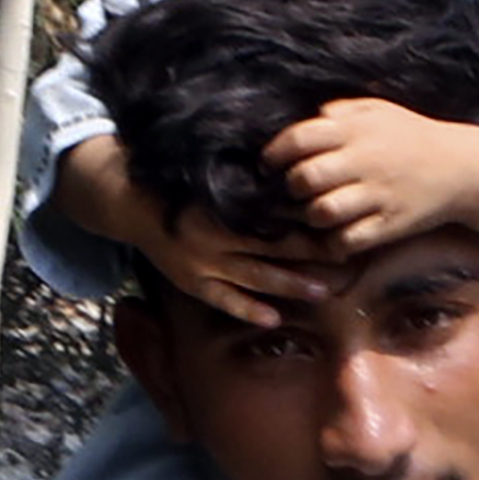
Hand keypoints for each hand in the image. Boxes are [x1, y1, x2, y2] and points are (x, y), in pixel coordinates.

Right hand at [54, 133, 326, 326]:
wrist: (133, 204)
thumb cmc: (183, 183)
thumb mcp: (215, 168)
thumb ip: (252, 173)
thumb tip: (296, 161)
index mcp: (225, 203)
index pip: (276, 213)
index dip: (307, 220)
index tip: (339, 221)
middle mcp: (216, 234)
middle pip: (272, 247)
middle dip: (309, 255)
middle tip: (345, 262)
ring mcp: (203, 262)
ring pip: (254, 277)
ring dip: (290, 285)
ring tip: (323, 292)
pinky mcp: (192, 282)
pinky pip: (223, 300)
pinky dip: (248, 310)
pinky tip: (273, 318)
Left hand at [269, 97, 478, 258]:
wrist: (461, 168)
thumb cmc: (412, 136)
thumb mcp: (378, 111)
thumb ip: (341, 112)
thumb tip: (306, 118)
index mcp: (355, 130)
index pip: (299, 139)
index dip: (275, 154)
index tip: (269, 165)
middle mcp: (364, 161)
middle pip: (304, 178)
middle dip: (292, 187)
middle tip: (297, 190)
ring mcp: (377, 195)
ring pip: (322, 212)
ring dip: (311, 216)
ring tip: (317, 213)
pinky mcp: (389, 225)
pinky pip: (347, 241)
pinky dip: (334, 242)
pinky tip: (337, 234)